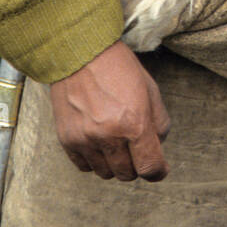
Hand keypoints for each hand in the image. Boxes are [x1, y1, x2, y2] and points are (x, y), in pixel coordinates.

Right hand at [50, 39, 170, 181]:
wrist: (80, 52)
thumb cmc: (118, 67)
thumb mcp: (149, 89)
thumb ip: (159, 122)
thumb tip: (159, 146)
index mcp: (134, 123)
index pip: (149, 167)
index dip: (158, 171)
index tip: (159, 168)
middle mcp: (108, 137)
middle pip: (127, 174)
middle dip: (136, 165)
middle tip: (136, 147)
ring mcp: (85, 140)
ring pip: (106, 173)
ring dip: (114, 163)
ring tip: (115, 140)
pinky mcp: (67, 140)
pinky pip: (84, 167)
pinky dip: (94, 160)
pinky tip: (98, 141)